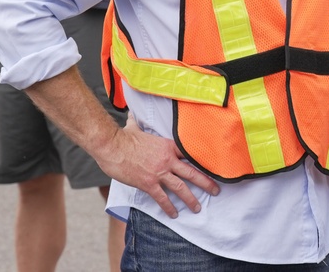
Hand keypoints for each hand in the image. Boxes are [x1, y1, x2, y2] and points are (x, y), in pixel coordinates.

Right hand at [97, 114, 219, 217]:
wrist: (112, 147)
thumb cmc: (123, 137)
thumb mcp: (137, 128)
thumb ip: (139, 122)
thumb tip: (133, 114)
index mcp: (169, 146)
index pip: (191, 154)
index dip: (203, 162)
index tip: (213, 168)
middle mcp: (168, 159)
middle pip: (192, 172)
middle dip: (206, 183)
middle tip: (216, 190)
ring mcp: (159, 172)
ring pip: (181, 188)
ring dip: (191, 199)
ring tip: (198, 208)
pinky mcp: (148, 183)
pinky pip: (162, 198)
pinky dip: (169, 207)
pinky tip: (174, 214)